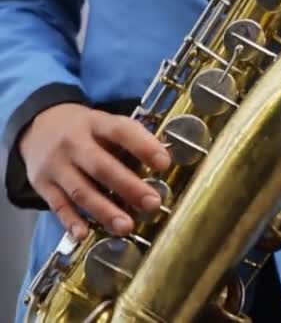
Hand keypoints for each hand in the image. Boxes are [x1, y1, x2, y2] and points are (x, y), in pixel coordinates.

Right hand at [19, 103, 170, 238]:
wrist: (39, 126)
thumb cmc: (88, 131)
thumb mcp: (106, 124)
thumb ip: (132, 139)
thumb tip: (165, 159)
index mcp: (96, 123)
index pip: (120, 131)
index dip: (143, 147)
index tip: (164, 163)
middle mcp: (73, 142)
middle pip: (101, 167)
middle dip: (129, 187)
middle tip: (152, 203)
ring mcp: (56, 165)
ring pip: (81, 190)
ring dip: (105, 211)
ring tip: (126, 226)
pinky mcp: (43, 184)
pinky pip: (58, 205)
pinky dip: (71, 221)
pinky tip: (84, 234)